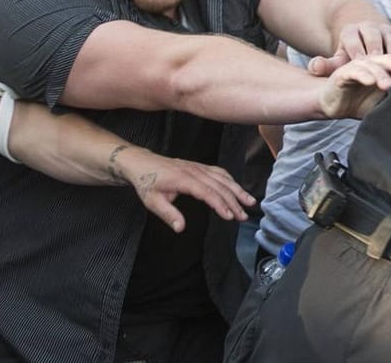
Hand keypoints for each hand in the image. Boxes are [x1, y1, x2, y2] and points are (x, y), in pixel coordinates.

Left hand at [113, 146, 255, 232]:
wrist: (141, 163)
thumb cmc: (146, 182)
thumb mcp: (152, 201)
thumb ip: (168, 214)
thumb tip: (180, 228)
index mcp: (183, 179)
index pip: (207, 192)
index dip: (220, 205)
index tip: (230, 217)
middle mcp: (193, 170)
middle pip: (219, 185)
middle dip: (234, 201)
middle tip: (244, 216)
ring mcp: (197, 167)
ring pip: (222, 177)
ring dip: (237, 189)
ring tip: (249, 201)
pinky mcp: (198, 166)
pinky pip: (218, 171)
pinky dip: (230, 180)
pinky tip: (236, 188)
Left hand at [307, 20, 390, 76]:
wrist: (364, 41)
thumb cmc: (350, 57)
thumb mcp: (338, 61)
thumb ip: (326, 66)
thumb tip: (314, 67)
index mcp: (350, 32)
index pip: (352, 38)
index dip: (356, 49)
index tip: (360, 62)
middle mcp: (367, 27)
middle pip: (372, 35)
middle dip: (375, 49)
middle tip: (379, 62)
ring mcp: (383, 28)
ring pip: (389, 35)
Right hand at [318, 38, 390, 118]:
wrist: (333, 104)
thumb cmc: (361, 101)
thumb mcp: (383, 100)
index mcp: (385, 67)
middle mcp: (373, 63)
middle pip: (389, 58)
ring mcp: (358, 66)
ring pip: (372, 66)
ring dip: (381, 74)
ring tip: (388, 86)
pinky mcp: (343, 74)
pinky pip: (354, 72)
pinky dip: (363, 75)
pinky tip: (370, 81)